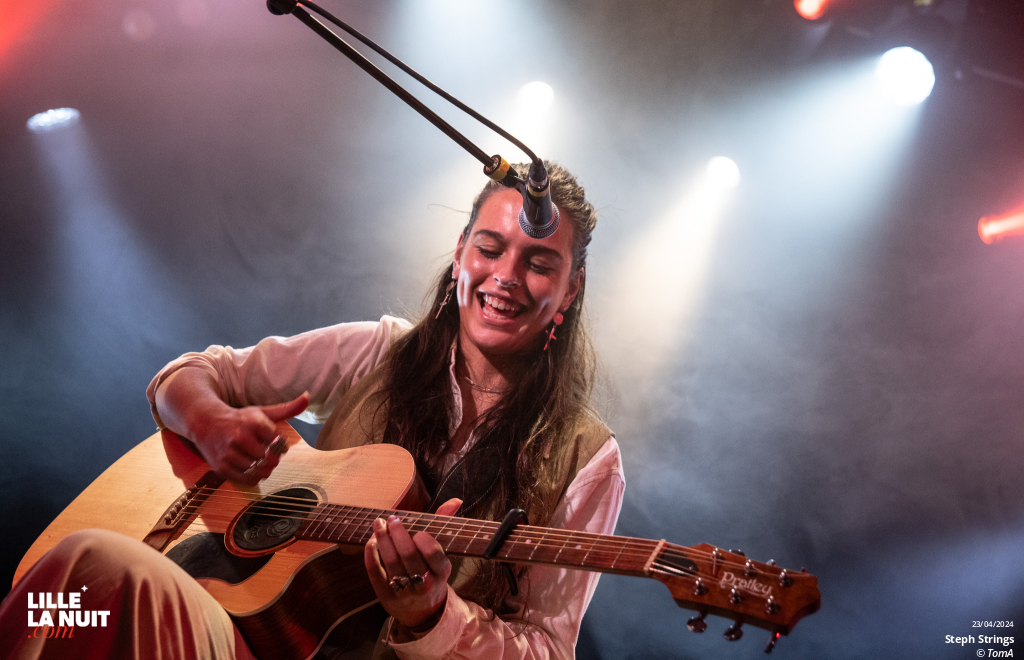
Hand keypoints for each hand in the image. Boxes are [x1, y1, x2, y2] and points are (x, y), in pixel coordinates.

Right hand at [189, 392, 308, 485]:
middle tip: (268, 454)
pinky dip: (253, 478)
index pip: (279, 441)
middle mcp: (240, 436)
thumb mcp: (261, 411)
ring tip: (259, 461)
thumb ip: (286, 408)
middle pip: (270, 458)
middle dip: (273, 459)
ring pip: (259, 470)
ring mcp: (229, 453)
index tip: (274, 442)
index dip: (280, 445)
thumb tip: (307, 397)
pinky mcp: (221, 467)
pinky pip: (246, 480)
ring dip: (264, 469)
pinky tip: (250, 468)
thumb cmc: (239, 419)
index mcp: (253, 421)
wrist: (205, 423)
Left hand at [364, 498, 462, 629]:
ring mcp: (405, 592)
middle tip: (392, 518)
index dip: (424, 540)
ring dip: (382, 539)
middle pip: (409, 555)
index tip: (417, 532)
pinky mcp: (386, 597)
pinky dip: (371, 554)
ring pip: (391, 562)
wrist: (422, 611)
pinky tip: (371, 541)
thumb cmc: (431, 573)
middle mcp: (425, 584)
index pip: (434, 553)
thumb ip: (444, 524)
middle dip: (398, 533)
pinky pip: (375, 573)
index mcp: (441, 571)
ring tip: (378, 524)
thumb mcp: (441, 553)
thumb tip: (455, 500)